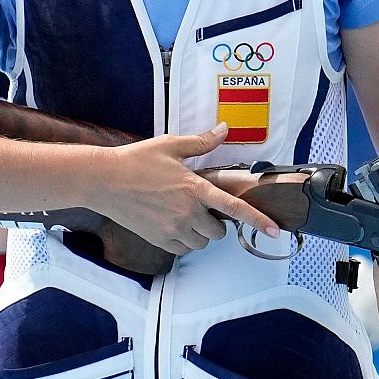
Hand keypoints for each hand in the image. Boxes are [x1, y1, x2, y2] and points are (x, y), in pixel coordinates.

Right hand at [92, 123, 278, 254]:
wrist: (103, 180)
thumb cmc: (135, 160)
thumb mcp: (170, 145)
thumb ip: (201, 141)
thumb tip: (224, 129)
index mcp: (194, 188)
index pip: (234, 207)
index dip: (258, 220)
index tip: (275, 231)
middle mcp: (187, 212)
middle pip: (217, 232)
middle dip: (215, 223)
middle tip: (200, 208)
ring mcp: (172, 229)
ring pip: (201, 243)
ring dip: (200, 234)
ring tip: (185, 216)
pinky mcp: (158, 239)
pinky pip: (182, 249)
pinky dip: (183, 241)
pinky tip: (172, 225)